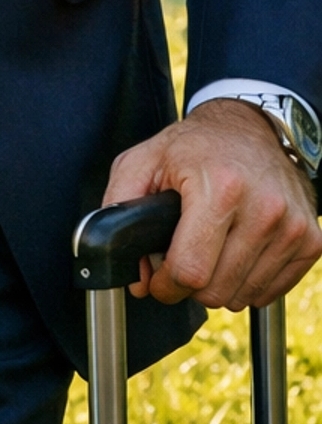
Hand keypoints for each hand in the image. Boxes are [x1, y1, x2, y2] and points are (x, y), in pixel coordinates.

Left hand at [104, 99, 320, 309]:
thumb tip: (132, 275)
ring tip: (209, 248)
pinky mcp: (310, 240)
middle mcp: (263, 208)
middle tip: (183, 256)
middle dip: (190, 284)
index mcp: (219, 187)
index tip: (158, 276)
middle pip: (216, 290)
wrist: (251, 127)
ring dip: (219, 283)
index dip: (165, 283)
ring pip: (243, 296)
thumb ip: (121, 209)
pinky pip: (270, 292)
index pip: (191, 271)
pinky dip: (247, 282)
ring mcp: (291, 226)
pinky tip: (235, 252)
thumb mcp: (143, 161)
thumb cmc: (195, 147)